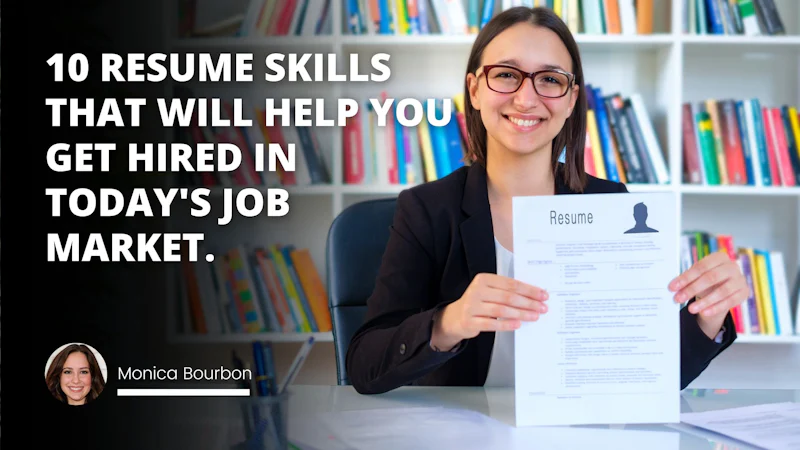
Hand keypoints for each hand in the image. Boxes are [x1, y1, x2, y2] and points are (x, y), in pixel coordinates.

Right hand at [431, 273, 547, 349]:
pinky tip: (518, 324)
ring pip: (501, 310)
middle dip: (528, 303)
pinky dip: (507, 324)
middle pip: (508, 297)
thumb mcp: (489, 291)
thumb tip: (534, 296)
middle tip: (542, 307)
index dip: (529, 290)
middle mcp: (476, 290)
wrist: (455, 317)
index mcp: (483, 279)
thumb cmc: (478, 303)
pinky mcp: (470, 321)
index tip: (543, 295)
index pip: (511, 284)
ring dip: (521, 314)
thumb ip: (506, 291)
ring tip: (534, 316)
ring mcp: (472, 306)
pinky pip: (492, 323)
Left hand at [668, 251, 748, 336]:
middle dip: (693, 289)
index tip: (672, 287)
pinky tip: (704, 312)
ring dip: (705, 301)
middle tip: (678, 298)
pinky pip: (730, 302)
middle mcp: (732, 266)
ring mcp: (740, 279)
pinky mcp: (744, 292)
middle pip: (711, 277)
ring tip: (691, 309)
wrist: (723, 288)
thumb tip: (673, 287)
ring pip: (722, 291)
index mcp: (719, 257)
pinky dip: (716, 308)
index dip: (686, 277)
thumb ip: (688, 279)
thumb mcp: (697, 276)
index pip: (701, 267)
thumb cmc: (706, 279)